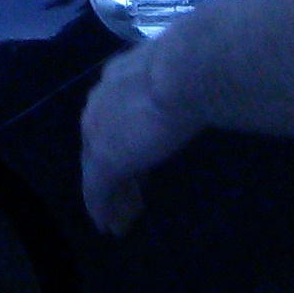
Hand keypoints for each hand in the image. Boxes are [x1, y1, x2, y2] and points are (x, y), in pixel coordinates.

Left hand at [80, 41, 187, 234]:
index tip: (134, 162)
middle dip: (113, 172)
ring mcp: (98, 132)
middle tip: (126, 197)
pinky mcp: (106, 160)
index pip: (114, 118)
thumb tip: (196, 84)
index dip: (123, 142)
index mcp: (116, 80)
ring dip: (110, 196)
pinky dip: (101, 208)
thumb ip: (175, 84)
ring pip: (97, 171)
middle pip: (100, 145)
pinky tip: (108, 226)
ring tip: (118, 220)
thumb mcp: (178, 73)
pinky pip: (97, 190)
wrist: (182, 72)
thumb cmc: (191, 66)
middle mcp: (99, 104)